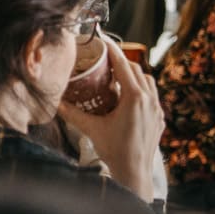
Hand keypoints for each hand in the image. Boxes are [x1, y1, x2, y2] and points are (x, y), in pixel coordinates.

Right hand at [58, 53, 162, 202]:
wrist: (134, 173)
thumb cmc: (114, 151)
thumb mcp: (91, 129)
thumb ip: (72, 114)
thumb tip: (55, 102)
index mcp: (134, 97)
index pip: (123, 64)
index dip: (111, 49)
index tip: (102, 39)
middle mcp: (149, 100)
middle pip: (135, 69)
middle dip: (120, 61)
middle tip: (104, 59)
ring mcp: (157, 109)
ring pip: (147, 81)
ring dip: (133, 75)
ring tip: (116, 77)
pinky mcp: (159, 119)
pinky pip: (152, 96)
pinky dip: (141, 90)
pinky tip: (128, 98)